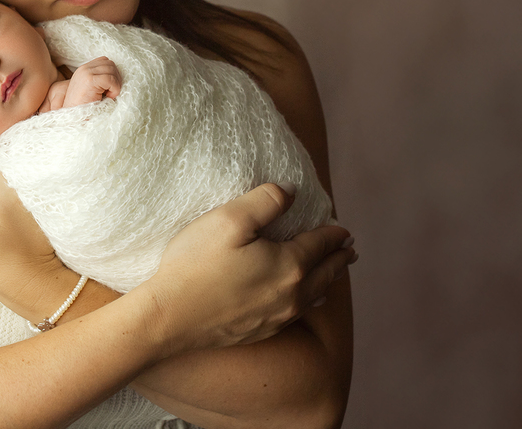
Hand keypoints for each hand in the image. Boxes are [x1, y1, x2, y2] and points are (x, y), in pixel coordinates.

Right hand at [62, 56, 121, 108]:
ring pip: (112, 70)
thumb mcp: (91, 90)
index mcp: (83, 70)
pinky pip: (110, 79)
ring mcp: (86, 73)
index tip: (109, 87)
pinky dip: (114, 89)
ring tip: (109, 95)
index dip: (111, 73)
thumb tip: (117, 76)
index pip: (104, 60)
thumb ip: (99, 79)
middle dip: (115, 78)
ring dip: (115, 84)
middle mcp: (84, 69)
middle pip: (110, 64)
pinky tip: (108, 97)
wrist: (74, 119)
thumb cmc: (85, 108)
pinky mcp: (90, 80)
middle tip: (111, 92)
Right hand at [138, 183, 356, 356]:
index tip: (344, 228)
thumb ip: (266, 200)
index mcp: (290, 264)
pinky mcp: (261, 331)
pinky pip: (298, 314)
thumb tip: (293, 191)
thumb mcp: (229, 219)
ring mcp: (277, 317)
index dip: (333, 233)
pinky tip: (308, 302)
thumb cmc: (196, 265)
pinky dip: (310, 301)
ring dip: (328, 280)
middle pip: (326, 272)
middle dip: (340, 258)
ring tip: (336, 272)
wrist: (170, 318)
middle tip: (351, 249)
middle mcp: (292, 294)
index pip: (321, 244)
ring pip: (314, 295)